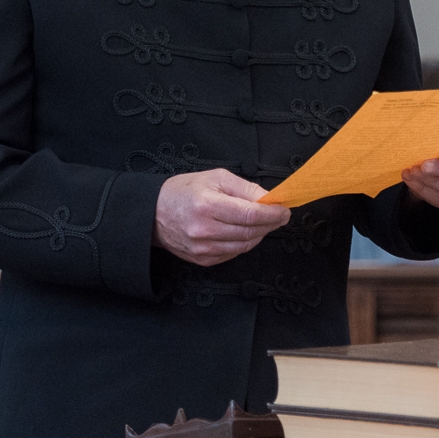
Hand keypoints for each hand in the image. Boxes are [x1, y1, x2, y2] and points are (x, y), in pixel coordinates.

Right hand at [155, 168, 288, 265]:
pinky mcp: (202, 260)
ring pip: (244, 246)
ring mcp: (202, 248)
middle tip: (280, 216)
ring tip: (264, 223)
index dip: (273, 213)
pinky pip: (233, 254)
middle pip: (250, 232)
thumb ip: (245, 188)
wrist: (153, 213)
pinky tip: (245, 233)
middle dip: (270, 224)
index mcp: (208, 205)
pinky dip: (244, 244)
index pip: (251, 214)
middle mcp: (204, 230)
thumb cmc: (184, 191)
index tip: (285, 210)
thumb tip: (270, 198)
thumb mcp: (216, 178)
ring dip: (259, 235)